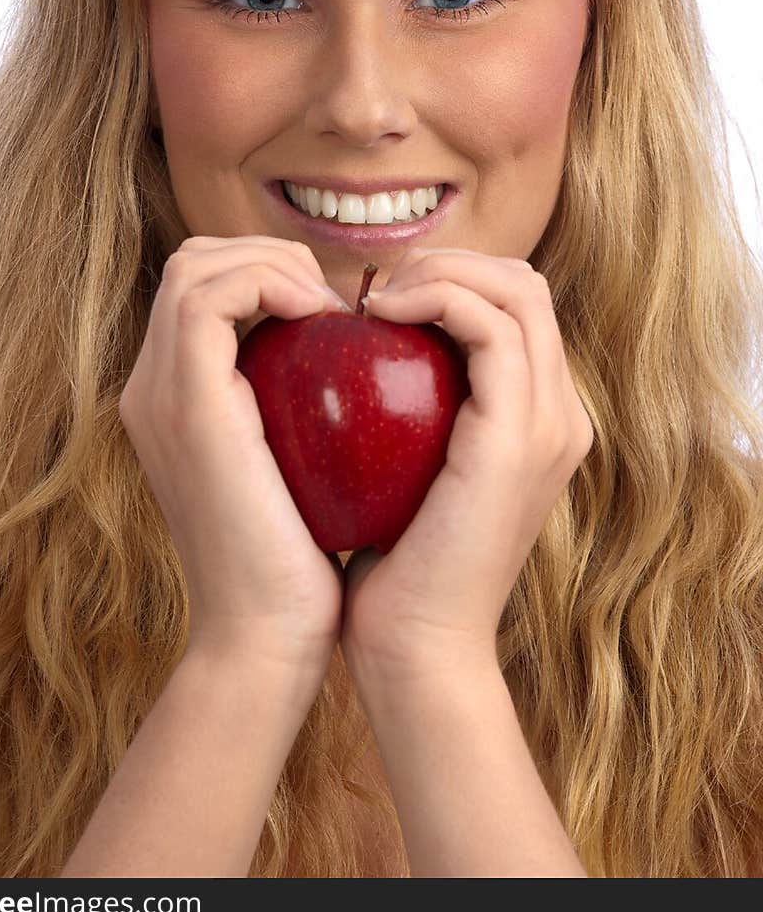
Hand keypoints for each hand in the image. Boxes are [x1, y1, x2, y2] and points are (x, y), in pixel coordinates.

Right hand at [118, 235, 348, 682]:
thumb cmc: (302, 565)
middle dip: (268, 253)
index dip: (268, 273)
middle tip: (336, 299)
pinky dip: (269, 283)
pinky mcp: (185, 403)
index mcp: (175, 401)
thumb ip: (300, 415)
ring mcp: (158, 394)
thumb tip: (358, 369)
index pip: (204, 290)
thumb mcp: (300, 471)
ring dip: (272, 260)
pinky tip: (324, 316)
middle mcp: (151, 389)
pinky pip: (211, 296)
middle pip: (192, 263)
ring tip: (331, 305)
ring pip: (195, 264)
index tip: (337, 313)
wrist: (267, 638)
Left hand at [339, 247, 593, 681]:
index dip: (448, 279)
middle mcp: (561, 414)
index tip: (373, 302)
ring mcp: (551, 422)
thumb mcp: (404, 475)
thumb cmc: (390, 569)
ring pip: (516, 286)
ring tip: (372, 300)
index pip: (512, 306)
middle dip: (447, 260)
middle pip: (524, 281)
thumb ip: (407, 416)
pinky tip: (374, 316)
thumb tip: (351, 358)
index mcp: (539, 421)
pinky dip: (433, 298)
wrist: (416, 651)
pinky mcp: (521, 433)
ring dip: (439, 269)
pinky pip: (489, 324)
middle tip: (372, 291)